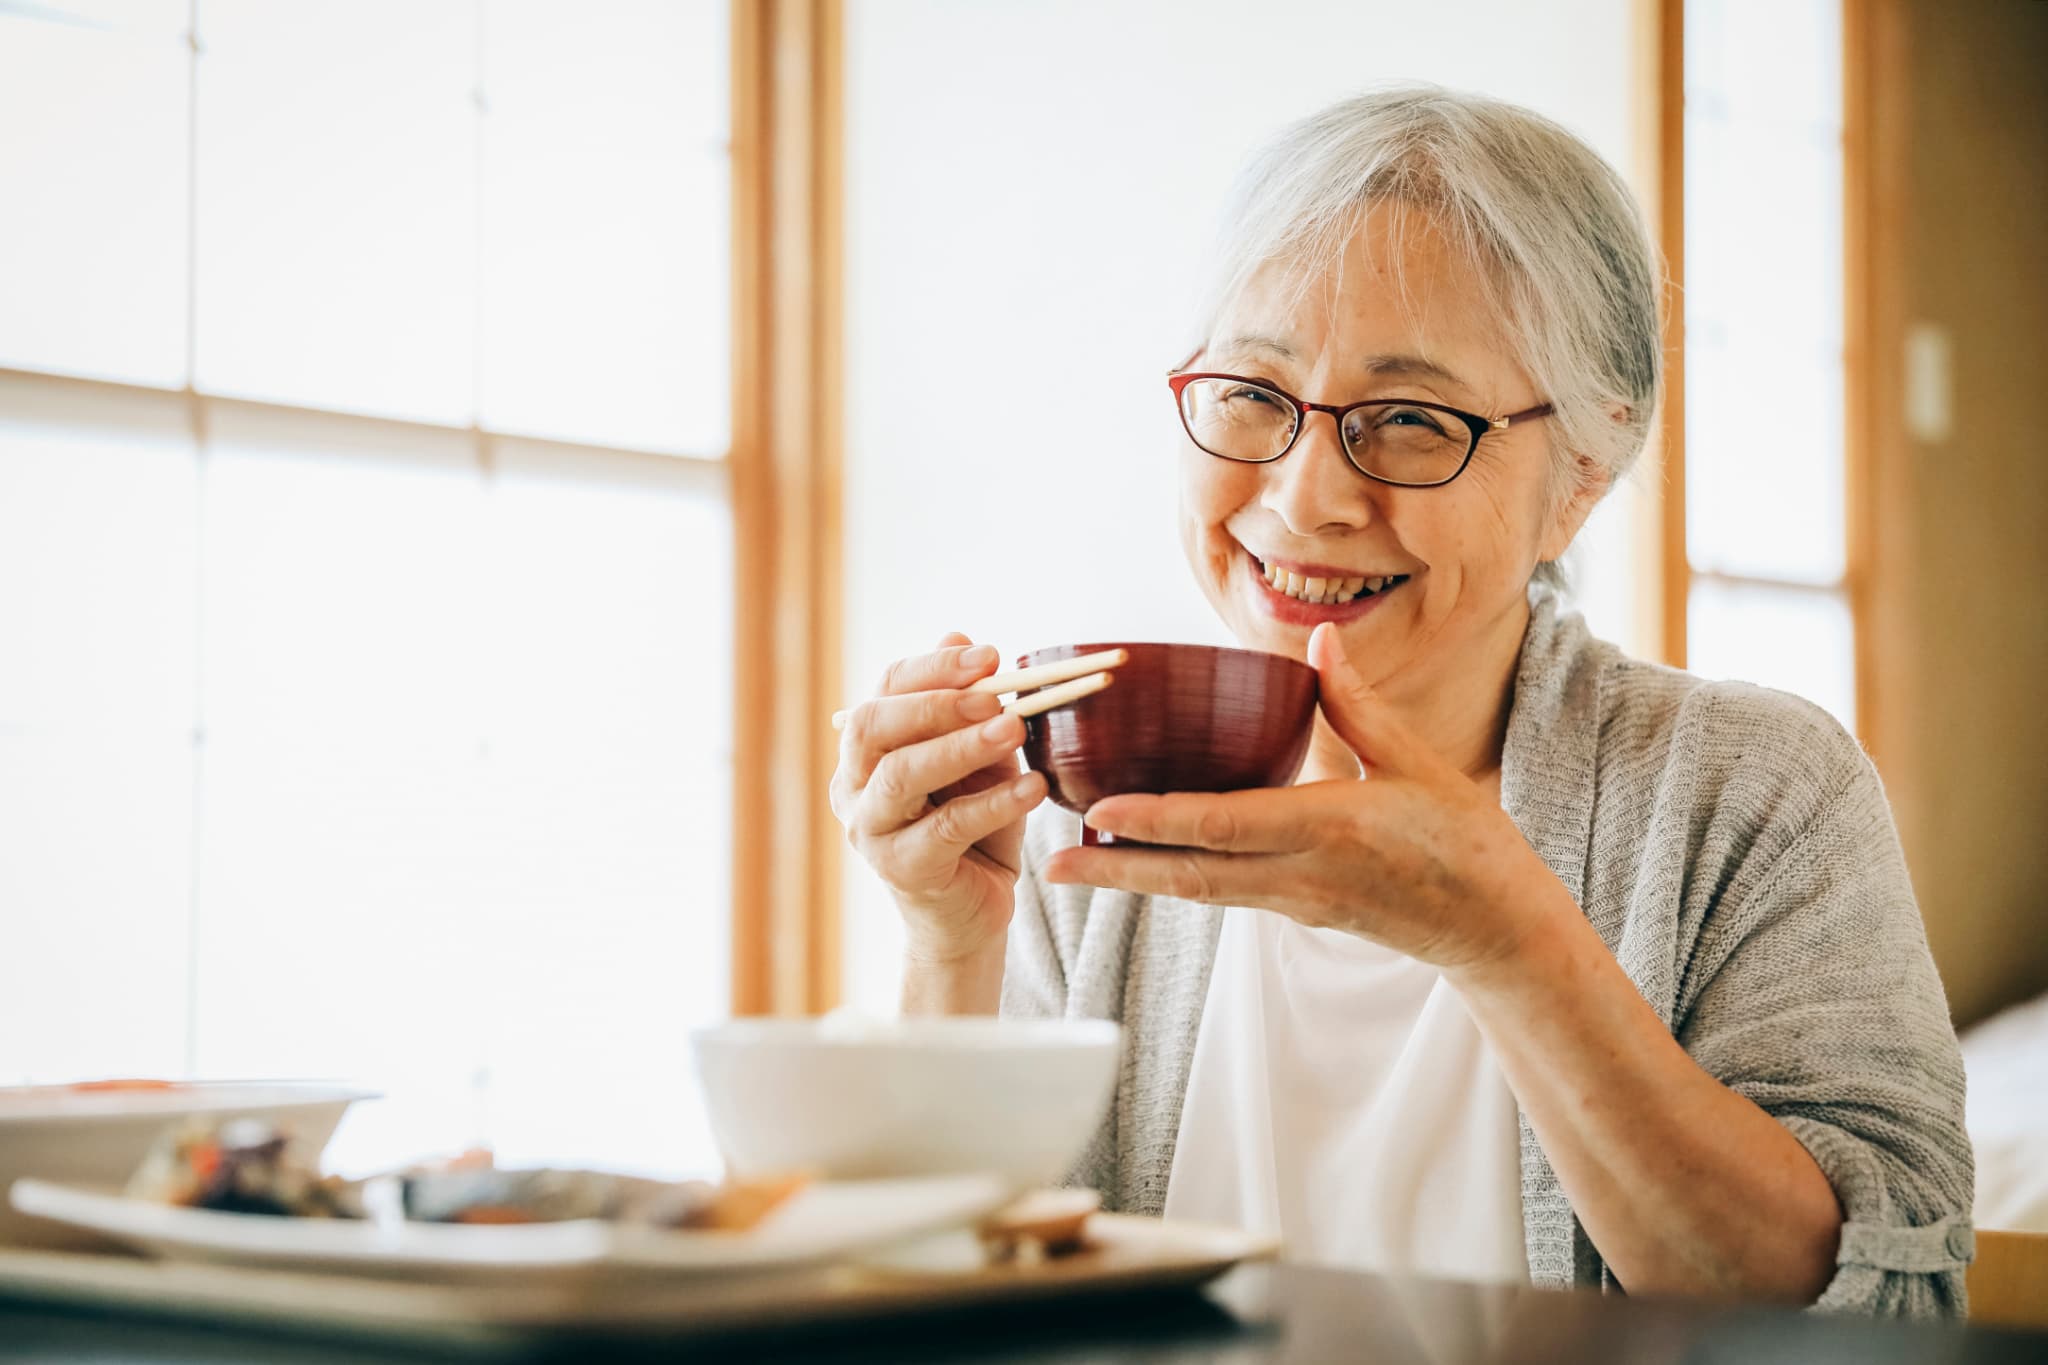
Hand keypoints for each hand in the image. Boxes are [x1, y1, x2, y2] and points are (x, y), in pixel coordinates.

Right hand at [829, 632, 1047, 964]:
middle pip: (874, 726)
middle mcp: (852, 786)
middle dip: (936, 701)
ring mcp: (869, 830)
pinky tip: (1032, 787)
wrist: (971, 914)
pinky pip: (945, 828)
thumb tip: (959, 634)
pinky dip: (993, 803)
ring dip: (961, 746)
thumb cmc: (974, 828)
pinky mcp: (901, 869)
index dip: (934, 667)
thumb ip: (969, 707)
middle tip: (996, 692)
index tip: (991, 655)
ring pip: (902, 775)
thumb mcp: (978, 758)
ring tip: (1015, 729)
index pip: (885, 690)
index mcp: (866, 749)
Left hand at [1040, 623, 1568, 975]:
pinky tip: (1140, 863)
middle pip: (1190, 876)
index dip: (1159, 822)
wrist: (1497, 930)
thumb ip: (1357, 704)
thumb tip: (1317, 640)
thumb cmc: (1466, 843)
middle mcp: (1300, 875)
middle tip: (1050, 865)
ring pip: (1199, 892)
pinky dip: (1176, 878)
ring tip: (1073, 865)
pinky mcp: (1296, 913)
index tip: (1102, 813)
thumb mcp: (1417, 764)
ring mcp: (1294, 903)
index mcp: (1330, 830)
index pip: (1227, 827)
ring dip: (1134, 880)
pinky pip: (1223, 894)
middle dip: (1116, 872)